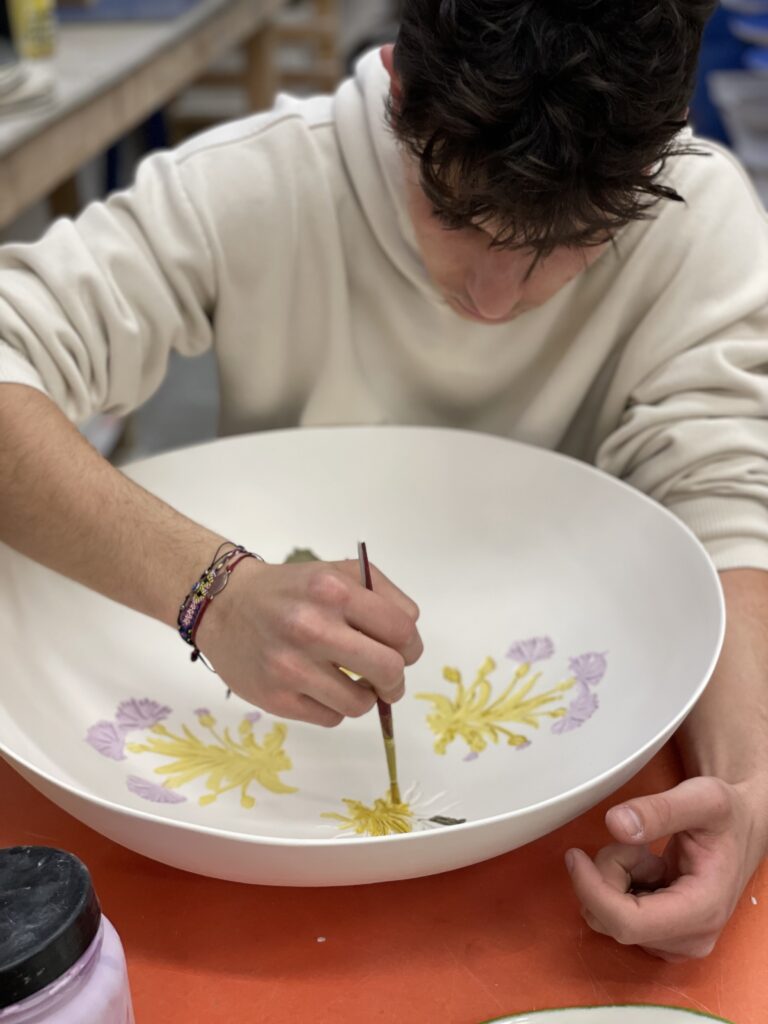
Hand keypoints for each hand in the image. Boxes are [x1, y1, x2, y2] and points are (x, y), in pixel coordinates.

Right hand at [196, 558, 422, 726]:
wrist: (224, 605)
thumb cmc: (291, 590)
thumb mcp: (338, 572)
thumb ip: (383, 596)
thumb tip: (409, 639)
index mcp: (334, 591)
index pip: (402, 631)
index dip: (411, 647)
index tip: (404, 652)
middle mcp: (312, 628)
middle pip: (389, 670)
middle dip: (395, 679)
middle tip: (387, 678)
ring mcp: (292, 666)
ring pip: (361, 704)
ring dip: (365, 697)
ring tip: (351, 682)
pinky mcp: (276, 698)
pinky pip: (331, 718)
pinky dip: (334, 706)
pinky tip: (320, 687)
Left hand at [566, 776, 767, 960]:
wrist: (740, 830)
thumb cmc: (726, 816)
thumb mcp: (701, 798)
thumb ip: (659, 810)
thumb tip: (615, 824)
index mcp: (702, 910)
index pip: (628, 922)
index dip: (592, 892)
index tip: (576, 856)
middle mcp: (689, 939)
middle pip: (613, 919)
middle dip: (609, 874)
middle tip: (635, 842)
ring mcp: (675, 942)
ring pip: (609, 919)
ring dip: (615, 879)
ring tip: (647, 855)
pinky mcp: (663, 937)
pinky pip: (616, 918)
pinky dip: (620, 888)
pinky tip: (646, 871)